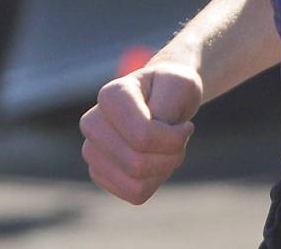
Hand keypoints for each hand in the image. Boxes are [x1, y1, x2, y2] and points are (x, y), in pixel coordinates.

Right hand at [79, 61, 202, 203]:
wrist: (165, 96)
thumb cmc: (173, 89)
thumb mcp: (180, 87)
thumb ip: (164, 109)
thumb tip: (143, 142)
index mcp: (111, 96)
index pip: (143, 136)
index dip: (174, 138)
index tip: (188, 126)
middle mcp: (92, 124)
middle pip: (136, 164)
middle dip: (171, 156)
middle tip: (182, 138)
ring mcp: (92, 151)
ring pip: (136, 183)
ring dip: (165, 169)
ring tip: (172, 148)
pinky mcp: (100, 173)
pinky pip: (134, 193)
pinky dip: (156, 181)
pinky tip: (159, 160)